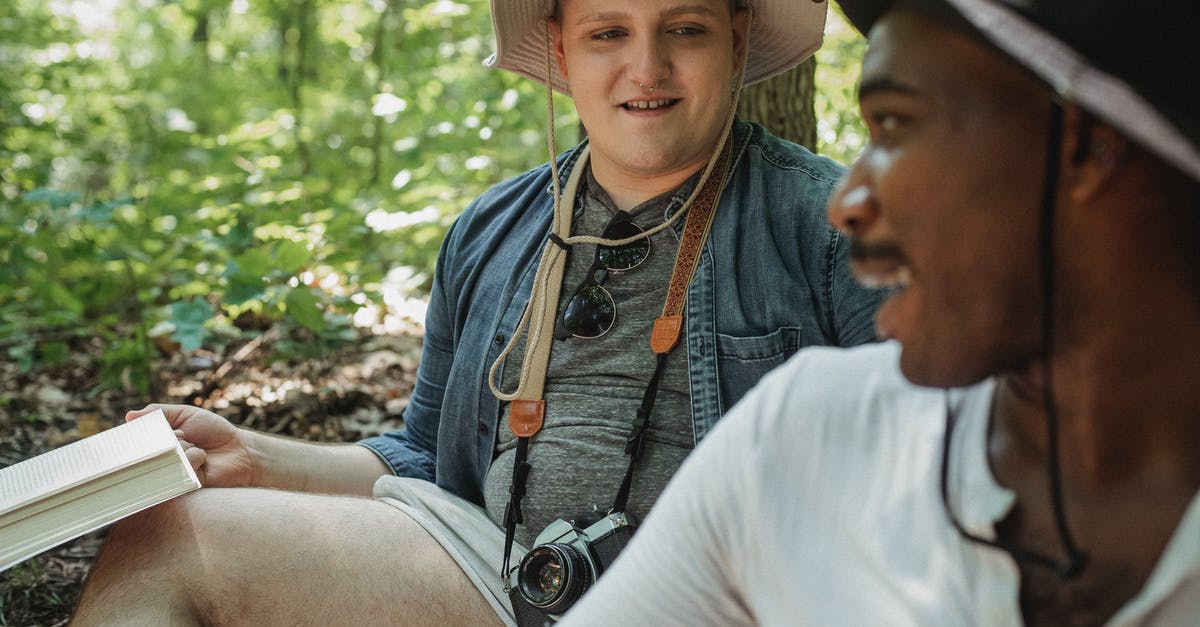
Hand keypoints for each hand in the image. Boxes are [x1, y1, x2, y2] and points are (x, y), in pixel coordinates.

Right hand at [126, 404, 255, 487]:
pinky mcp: (182, 486)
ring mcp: (170, 475)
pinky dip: (192, 457)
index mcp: (157, 445)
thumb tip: (129, 416)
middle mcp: (159, 462)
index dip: (138, 436)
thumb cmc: (214, 432)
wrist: (239, 450)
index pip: (135, 443)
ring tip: (195, 445)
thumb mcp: (186, 415)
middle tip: (183, 435)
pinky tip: (203, 458)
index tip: (143, 431)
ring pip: (162, 458)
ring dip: (181, 446)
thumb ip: (159, 413)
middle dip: (165, 437)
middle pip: (144, 452)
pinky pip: (178, 468)